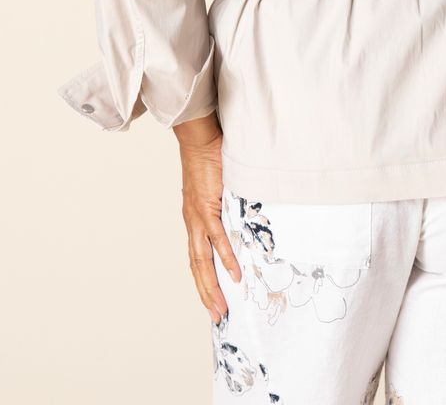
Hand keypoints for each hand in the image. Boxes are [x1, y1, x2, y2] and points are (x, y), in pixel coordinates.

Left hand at [173, 112, 241, 322]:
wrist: (199, 140)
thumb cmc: (210, 160)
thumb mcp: (218, 190)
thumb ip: (226, 205)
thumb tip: (243, 215)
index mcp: (194, 221)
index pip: (197, 258)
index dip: (203, 281)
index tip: (212, 300)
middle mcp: (192, 224)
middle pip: (197, 267)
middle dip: (206, 293)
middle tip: (217, 315)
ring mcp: (198, 218)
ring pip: (203, 260)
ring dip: (212, 285)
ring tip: (221, 305)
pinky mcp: (207, 208)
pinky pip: (217, 238)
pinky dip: (225, 257)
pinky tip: (234, 273)